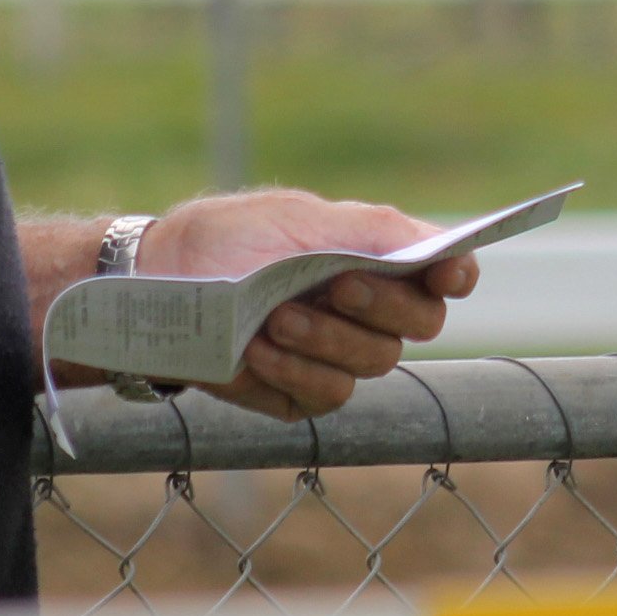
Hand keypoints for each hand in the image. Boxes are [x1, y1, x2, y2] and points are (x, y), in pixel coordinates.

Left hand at [136, 190, 478, 423]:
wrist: (157, 284)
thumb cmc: (228, 239)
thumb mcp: (296, 219)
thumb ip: (369, 231)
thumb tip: (438, 246)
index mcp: (377, 258)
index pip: (445, 274)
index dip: (459, 273)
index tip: (447, 272)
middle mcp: (370, 312)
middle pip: (422, 322)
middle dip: (383, 304)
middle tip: (340, 283)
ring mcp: (339, 357)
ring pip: (376, 363)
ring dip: (328, 338)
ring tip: (277, 316)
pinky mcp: (303, 396)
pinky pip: (328, 395)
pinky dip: (295, 370)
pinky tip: (257, 348)